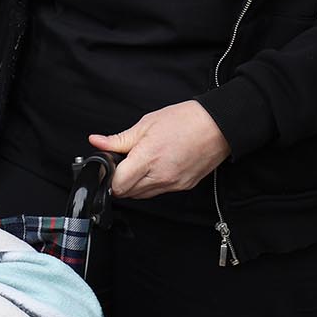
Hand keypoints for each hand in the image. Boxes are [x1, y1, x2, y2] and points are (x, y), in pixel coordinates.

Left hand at [88, 100, 230, 199]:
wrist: (219, 126)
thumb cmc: (185, 121)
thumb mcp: (146, 124)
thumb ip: (119, 139)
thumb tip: (97, 142)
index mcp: (148, 159)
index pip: (117, 184)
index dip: (108, 177)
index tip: (107, 168)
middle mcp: (161, 176)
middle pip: (127, 193)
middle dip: (119, 182)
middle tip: (122, 165)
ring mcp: (173, 184)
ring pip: (142, 195)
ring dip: (134, 185)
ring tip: (139, 165)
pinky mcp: (184, 186)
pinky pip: (159, 192)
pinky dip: (150, 185)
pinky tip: (153, 169)